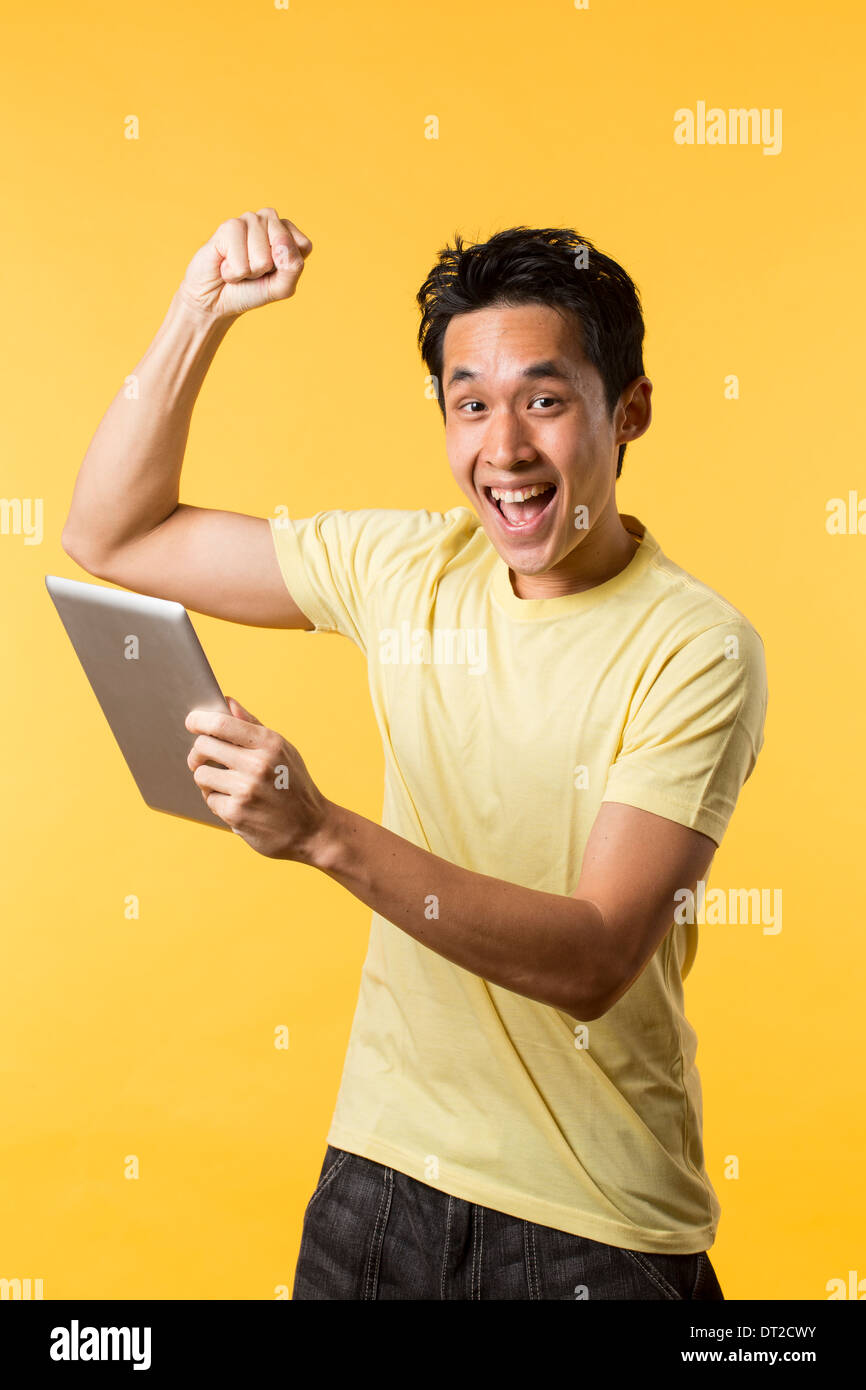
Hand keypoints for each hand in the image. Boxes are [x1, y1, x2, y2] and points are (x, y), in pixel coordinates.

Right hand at [176, 208, 312, 321]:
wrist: (216, 299)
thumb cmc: (250, 290)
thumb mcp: (281, 287)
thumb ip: (293, 267)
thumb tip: (282, 244)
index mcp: (287, 232)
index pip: (303, 245)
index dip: (288, 268)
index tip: (272, 272)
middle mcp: (269, 220)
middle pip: (283, 245)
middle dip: (268, 268)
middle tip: (254, 270)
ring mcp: (248, 220)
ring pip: (262, 254)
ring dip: (249, 271)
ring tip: (240, 268)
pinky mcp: (228, 226)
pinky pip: (241, 259)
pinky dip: (234, 272)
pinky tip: (226, 265)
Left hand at [185, 696, 329, 859]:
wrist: (312, 829)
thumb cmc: (294, 785)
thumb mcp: (282, 750)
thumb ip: (253, 725)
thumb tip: (227, 701)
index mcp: (269, 743)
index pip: (221, 723)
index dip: (199, 720)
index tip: (192, 722)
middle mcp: (257, 764)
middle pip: (203, 746)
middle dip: (198, 752)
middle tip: (201, 757)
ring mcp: (246, 790)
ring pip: (200, 774)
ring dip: (207, 779)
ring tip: (224, 784)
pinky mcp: (236, 813)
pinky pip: (209, 799)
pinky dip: (218, 801)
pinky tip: (236, 803)